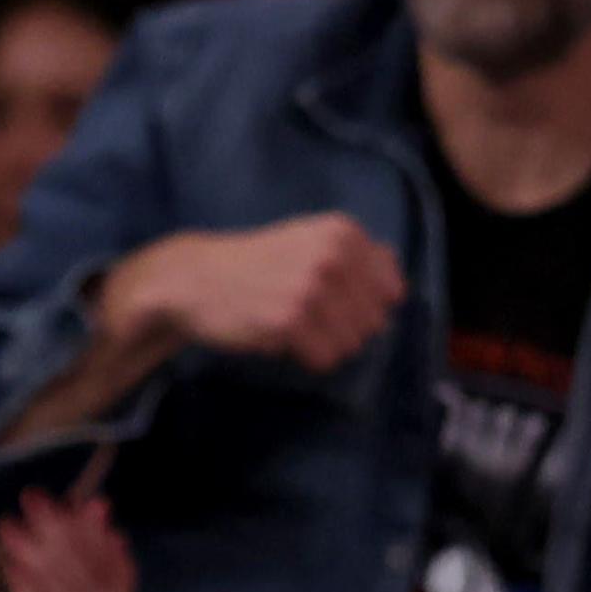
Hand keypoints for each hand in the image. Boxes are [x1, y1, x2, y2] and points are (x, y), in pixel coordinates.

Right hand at [100, 214, 406, 375]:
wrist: (192, 279)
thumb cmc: (254, 264)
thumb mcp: (309, 241)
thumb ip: (357, 256)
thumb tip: (398, 286)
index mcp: (344, 233)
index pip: (391, 291)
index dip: (361, 305)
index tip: (330, 300)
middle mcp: (334, 255)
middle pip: (374, 322)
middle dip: (342, 328)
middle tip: (303, 314)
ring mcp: (312, 288)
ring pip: (352, 344)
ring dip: (323, 344)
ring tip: (290, 324)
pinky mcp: (291, 320)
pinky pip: (325, 359)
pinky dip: (305, 357)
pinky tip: (279, 337)